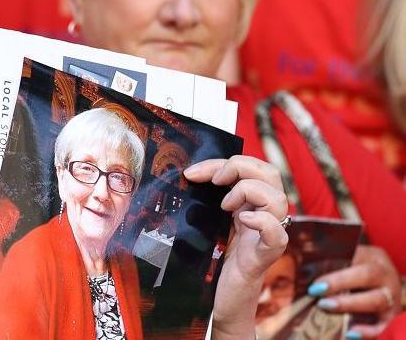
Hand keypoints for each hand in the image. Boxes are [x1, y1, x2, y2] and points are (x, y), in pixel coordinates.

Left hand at [184, 156, 288, 339]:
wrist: (221, 300)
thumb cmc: (212, 262)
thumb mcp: (206, 223)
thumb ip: (205, 201)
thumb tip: (184, 177)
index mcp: (247, 205)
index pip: (250, 168)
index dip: (222, 163)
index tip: (192, 172)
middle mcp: (262, 216)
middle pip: (271, 173)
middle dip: (240, 166)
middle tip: (215, 181)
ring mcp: (266, 235)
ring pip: (278, 198)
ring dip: (248, 191)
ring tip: (226, 206)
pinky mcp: (264, 257)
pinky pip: (278, 234)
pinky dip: (263, 221)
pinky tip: (244, 221)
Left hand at [307, 245, 401, 338]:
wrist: (378, 283)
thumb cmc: (352, 270)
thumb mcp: (344, 261)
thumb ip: (324, 260)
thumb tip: (289, 262)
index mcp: (371, 256)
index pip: (354, 256)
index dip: (333, 265)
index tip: (312, 274)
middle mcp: (384, 275)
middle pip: (367, 275)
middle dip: (340, 283)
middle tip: (315, 290)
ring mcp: (390, 296)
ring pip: (376, 299)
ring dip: (349, 304)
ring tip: (324, 306)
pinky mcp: (390, 316)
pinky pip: (383, 325)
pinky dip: (367, 331)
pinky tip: (349, 333)